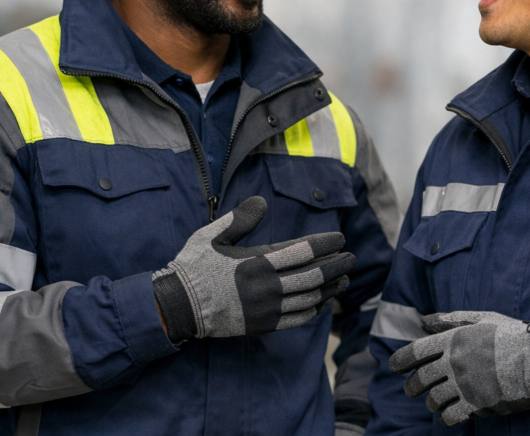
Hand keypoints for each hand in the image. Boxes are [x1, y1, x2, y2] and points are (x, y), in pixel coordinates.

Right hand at [152, 196, 354, 340]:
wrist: (177, 306)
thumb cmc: (193, 267)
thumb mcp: (211, 236)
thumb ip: (239, 219)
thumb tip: (263, 202)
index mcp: (256, 262)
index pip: (302, 251)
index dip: (325, 244)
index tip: (340, 238)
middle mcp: (265, 286)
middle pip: (313, 275)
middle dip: (336, 265)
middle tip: (352, 258)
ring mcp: (265, 309)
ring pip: (309, 299)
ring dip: (330, 288)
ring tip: (344, 279)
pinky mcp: (262, 325)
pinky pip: (297, 319)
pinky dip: (314, 310)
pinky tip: (322, 303)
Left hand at [388, 311, 529, 426]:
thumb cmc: (510, 334)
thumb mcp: (479, 318)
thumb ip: (449, 319)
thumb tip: (424, 320)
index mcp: (451, 339)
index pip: (414, 352)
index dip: (399, 361)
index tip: (393, 367)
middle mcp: (453, 362)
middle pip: (420, 379)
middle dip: (412, 387)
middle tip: (412, 390)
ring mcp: (463, 384)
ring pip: (433, 400)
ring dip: (431, 403)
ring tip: (434, 402)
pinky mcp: (476, 403)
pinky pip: (450, 416)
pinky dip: (446, 418)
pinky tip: (448, 415)